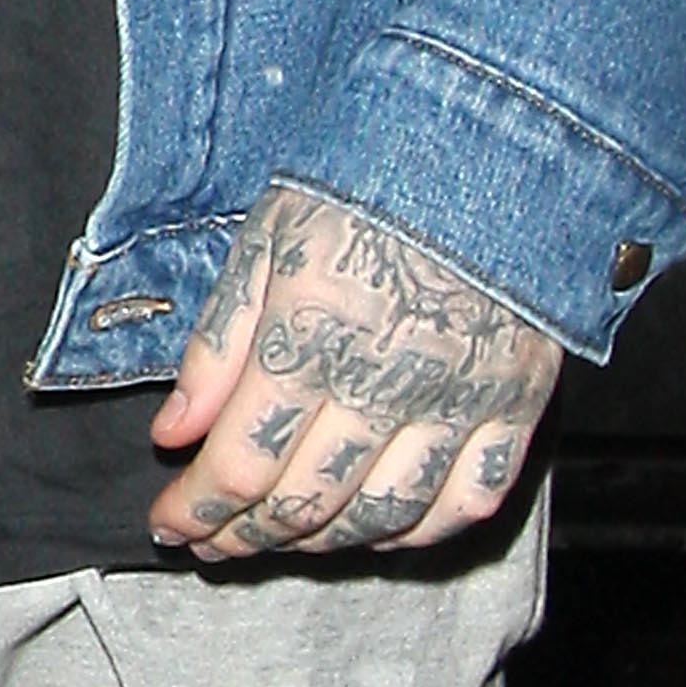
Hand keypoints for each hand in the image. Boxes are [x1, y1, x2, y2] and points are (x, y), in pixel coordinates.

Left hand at [150, 180, 559, 563]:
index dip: (195, 510)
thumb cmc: (368, 180)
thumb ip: (219, 345)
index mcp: (314, 336)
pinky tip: (378, 527)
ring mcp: (460, 400)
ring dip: (318, 544)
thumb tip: (172, 434)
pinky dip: (417, 532)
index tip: (167, 524)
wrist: (492, 142)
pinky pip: (467, 502)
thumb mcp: (267, 241)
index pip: (240, 465)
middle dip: (242, 535)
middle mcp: (388, 382)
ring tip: (280, 538)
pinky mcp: (518, 403)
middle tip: (211, 541)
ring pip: (379, 516)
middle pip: (303, 503)